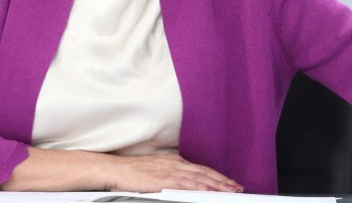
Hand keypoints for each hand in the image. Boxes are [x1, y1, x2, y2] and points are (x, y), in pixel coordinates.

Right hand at [104, 153, 242, 192]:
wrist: (113, 169)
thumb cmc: (130, 172)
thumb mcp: (154, 172)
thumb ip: (169, 176)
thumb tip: (181, 184)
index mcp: (173, 161)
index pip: (200, 169)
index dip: (216, 176)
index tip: (228, 182)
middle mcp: (174, 164)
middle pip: (204, 172)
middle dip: (223, 180)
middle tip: (237, 187)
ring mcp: (169, 171)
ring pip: (199, 177)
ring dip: (217, 184)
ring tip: (230, 190)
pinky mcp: (163, 179)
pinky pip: (186, 184)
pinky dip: (200, 187)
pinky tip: (209, 191)